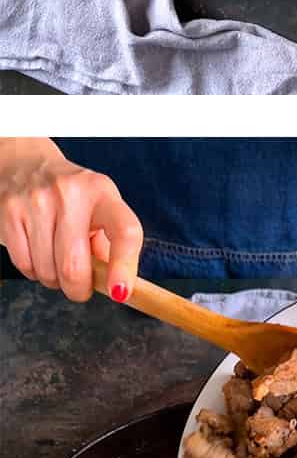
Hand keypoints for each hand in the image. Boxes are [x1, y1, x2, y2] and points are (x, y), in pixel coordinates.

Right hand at [0, 138, 142, 302]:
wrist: (26, 165)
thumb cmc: (72, 197)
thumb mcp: (100, 208)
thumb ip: (110, 245)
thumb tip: (116, 286)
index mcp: (102, 192)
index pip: (125, 230)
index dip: (124, 266)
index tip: (120, 292)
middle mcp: (70, 193)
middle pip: (74, 265)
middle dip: (78, 289)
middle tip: (80, 287)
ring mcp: (36, 201)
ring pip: (47, 271)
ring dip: (54, 280)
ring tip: (56, 261)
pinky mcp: (10, 211)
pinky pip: (24, 265)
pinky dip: (34, 272)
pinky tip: (38, 255)